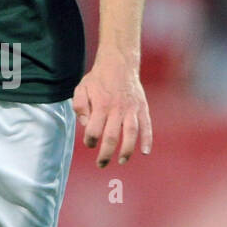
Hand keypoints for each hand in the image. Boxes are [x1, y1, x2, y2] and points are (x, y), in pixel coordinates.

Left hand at [71, 50, 151, 166]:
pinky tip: (145, 152)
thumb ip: (80, 106)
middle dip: (105, 154)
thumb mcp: (81, 88)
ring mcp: (131, 109)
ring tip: (122, 161)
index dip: (89, 140)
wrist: (119, 62)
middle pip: (111, 136)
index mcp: (100, 105)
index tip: (90, 143)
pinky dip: (147, 139)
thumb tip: (85, 124)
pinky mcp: (142, 107)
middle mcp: (117, 109)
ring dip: (127, 150)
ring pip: (131, 133)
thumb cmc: (98, 78)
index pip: (93, 130)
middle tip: (101, 164)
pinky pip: (146, 125)